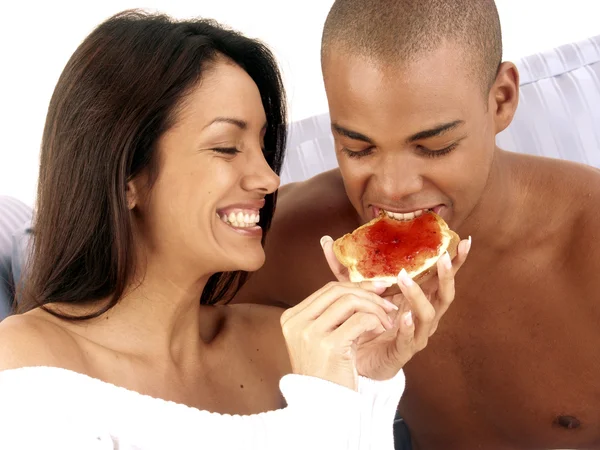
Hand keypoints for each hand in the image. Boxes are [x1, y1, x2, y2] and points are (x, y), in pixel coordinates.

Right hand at [280, 281, 398, 390]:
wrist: (323, 407)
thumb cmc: (325, 374)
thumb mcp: (319, 339)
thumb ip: (331, 315)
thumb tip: (362, 288)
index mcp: (291, 318)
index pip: (328, 290)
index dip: (356, 286)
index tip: (376, 289)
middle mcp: (296, 322)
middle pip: (338, 291)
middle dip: (368, 294)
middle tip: (387, 304)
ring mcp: (310, 333)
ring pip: (350, 301)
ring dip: (375, 308)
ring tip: (386, 321)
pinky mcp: (328, 345)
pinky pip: (360, 320)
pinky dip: (376, 321)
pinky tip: (381, 330)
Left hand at [320, 235, 471, 379]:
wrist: (354, 357)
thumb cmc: (361, 321)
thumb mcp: (353, 291)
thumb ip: (344, 268)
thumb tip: (326, 241)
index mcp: (417, 297)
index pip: (440, 276)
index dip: (455, 260)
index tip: (463, 241)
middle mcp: (423, 314)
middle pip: (445, 294)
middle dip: (447, 275)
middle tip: (442, 258)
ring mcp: (416, 333)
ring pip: (429, 313)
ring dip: (418, 295)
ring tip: (405, 280)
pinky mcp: (404, 350)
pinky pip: (410, 338)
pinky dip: (407, 326)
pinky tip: (404, 316)